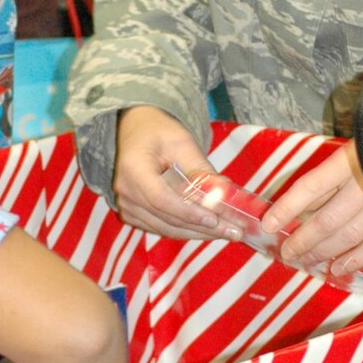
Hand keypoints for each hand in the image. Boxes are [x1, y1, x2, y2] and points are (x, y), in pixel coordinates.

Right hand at [112, 106, 224, 240]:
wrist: (137, 130)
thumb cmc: (159, 132)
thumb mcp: (182, 143)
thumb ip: (201, 170)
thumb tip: (226, 195)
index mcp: (133, 168)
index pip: (161, 199)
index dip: (189, 213)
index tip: (216, 220)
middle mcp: (125, 191)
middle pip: (167, 218)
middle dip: (204, 227)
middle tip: (236, 231)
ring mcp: (127, 206)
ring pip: (167, 228)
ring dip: (199, 232)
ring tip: (229, 232)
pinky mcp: (133, 214)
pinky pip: (163, 228)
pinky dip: (187, 230)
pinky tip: (209, 229)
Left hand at [262, 129, 362, 278]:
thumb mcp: (350, 155)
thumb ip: (327, 180)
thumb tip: (297, 211)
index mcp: (352, 159)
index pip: (312, 186)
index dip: (287, 207)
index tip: (268, 224)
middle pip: (329, 218)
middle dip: (304, 239)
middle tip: (287, 252)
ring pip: (350, 235)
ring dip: (325, 252)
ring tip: (307, 260)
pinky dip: (357, 259)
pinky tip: (340, 267)